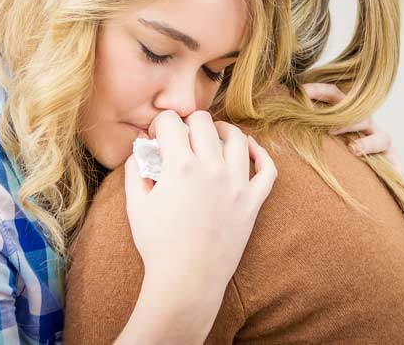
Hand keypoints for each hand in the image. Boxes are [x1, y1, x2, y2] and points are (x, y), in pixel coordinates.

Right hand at [123, 110, 276, 294]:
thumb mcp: (136, 204)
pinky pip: (267, 169)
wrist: (187, 280)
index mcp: (181, 166)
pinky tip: (249, 149)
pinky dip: (260, 153)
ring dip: (223, 131)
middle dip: (188, 123)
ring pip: (238, 138)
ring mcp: (237, 184)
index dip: (160, 124)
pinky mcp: (253, 201)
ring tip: (213, 135)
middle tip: (182, 136)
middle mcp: (212, 168)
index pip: (171, 122)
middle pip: (204, 122)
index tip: (158, 135)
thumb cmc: (158, 245)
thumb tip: (141, 149)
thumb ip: (135, 169)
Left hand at [303, 83, 401, 173]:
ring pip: (381, 137)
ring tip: (353, 151)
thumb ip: (298, 115)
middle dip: (346, 122)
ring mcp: (376, 138)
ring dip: (368, 143)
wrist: (350, 160)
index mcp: (344, 109)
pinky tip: (398, 175)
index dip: (318, 91)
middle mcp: (363, 122)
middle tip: (329, 131)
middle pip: (360, 116)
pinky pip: (395, 160)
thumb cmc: (323, 142)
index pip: (333, 94)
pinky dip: (397, 167)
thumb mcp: (312, 126)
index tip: (299, 91)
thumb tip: (274, 99)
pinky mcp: (387, 157)